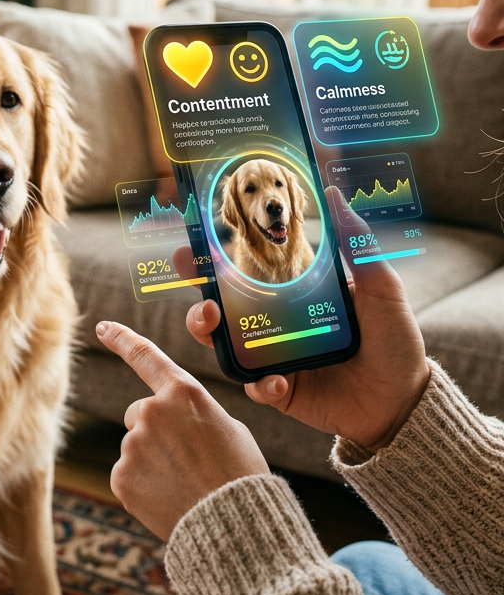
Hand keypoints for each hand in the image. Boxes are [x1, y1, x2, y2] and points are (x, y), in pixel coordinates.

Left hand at [96, 321, 268, 541]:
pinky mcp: (121, 476)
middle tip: (186, 457)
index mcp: (182, 391)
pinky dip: (143, 483)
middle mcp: (151, 410)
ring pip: (136, 445)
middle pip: (140, 412)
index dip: (121, 338)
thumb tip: (174, 425)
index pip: (145, 356)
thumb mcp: (226, 427)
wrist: (234, 524)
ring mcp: (133, 444)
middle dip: (156, 429)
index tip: (102, 326)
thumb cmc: (239, 472)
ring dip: (152, 458)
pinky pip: (128, 473)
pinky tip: (167, 496)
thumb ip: (192, 414)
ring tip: (183, 481)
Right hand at [175, 187, 430, 453]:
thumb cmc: (393, 339)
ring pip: (222, 343)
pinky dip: (258, 383)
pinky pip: (254, 385)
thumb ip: (357, 245)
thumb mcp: (380, 286)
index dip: (214, 257)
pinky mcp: (279, 390)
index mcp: (291, 294)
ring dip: (206, 330)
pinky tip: (277, 381)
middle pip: (221, 305)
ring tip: (212, 322)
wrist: (404, 400)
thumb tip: (336, 195)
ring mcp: (272, 357)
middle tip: (190, 274)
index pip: (245, 271)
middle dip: (195, 287)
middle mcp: (274, 323)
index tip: (194, 240)